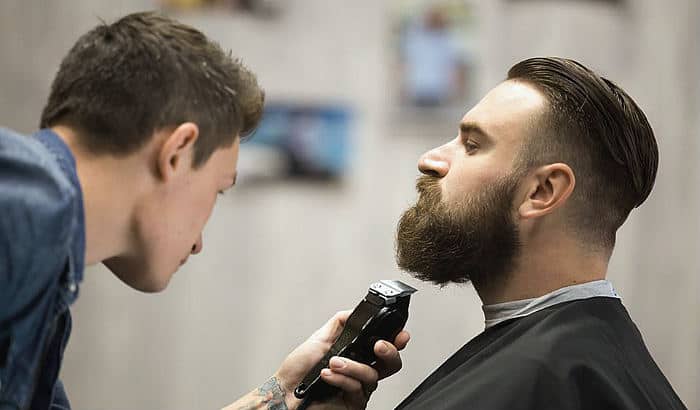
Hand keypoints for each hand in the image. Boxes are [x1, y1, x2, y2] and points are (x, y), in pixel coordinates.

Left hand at [276, 310, 409, 408]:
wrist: (285, 392)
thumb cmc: (298, 370)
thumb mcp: (320, 338)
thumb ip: (341, 323)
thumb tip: (356, 311)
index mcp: (356, 354)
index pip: (383, 347)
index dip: (396, 340)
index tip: (400, 334)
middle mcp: (360, 372)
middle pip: (391, 364)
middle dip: (389, 352)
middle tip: (379, 346)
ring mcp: (358, 389)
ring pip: (372, 376)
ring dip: (352, 366)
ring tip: (333, 362)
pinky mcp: (354, 404)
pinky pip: (358, 389)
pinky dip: (342, 379)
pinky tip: (328, 375)